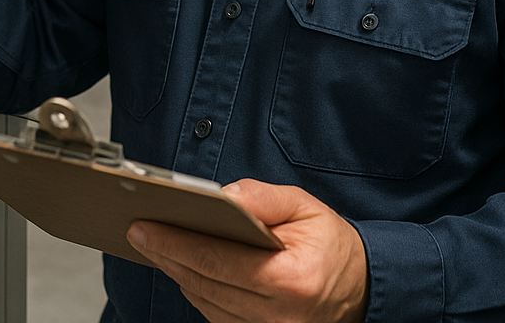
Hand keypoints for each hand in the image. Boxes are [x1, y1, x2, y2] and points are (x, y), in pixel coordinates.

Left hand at [127, 179, 368, 322]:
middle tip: (139, 232)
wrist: (364, 288)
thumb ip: (263, 198)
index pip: (217, 260)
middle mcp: (278, 315)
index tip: (145, 226)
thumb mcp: (305, 206)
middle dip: (167, 255)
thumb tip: (225, 194)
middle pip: (205, 284)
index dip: (176, 242)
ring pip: (206, 304)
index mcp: (290, 279)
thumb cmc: (332, 244)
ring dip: (179, 274)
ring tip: (157, 246)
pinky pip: (218, 316)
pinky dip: (199, 291)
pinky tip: (186, 267)